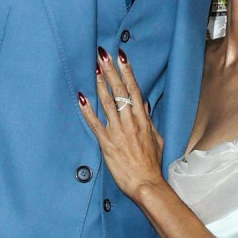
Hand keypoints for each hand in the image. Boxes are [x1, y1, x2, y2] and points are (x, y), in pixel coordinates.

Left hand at [79, 47, 165, 203]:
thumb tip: (145, 104)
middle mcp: (131, 122)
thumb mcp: (156, 138)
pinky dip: (87, 110)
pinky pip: (95, 124)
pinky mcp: (107, 143)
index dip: (127, 72)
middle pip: (120, 91)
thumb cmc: (152, 163)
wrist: (146, 183)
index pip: (135, 90)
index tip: (122, 57)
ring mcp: (118, 132)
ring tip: (95, 69)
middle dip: (111, 71)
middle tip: (103, 54)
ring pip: (108, 103)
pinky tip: (81, 98)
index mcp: (143, 120)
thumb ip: (149, 120)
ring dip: (100, 84)